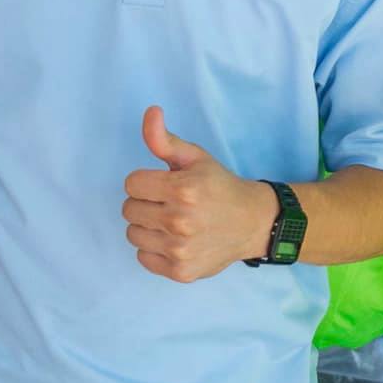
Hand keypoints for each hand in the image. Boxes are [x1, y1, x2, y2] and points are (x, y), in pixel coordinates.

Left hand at [122, 104, 275, 281]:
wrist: (253, 223)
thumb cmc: (220, 187)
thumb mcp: (195, 158)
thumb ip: (164, 139)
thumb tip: (150, 112)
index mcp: (182, 190)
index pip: (131, 184)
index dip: (147, 182)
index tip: (166, 186)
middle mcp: (180, 221)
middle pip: (129, 209)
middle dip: (146, 203)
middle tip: (170, 204)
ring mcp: (180, 249)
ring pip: (134, 234)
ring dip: (148, 227)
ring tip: (172, 223)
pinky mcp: (181, 271)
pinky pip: (143, 257)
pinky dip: (155, 250)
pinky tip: (175, 241)